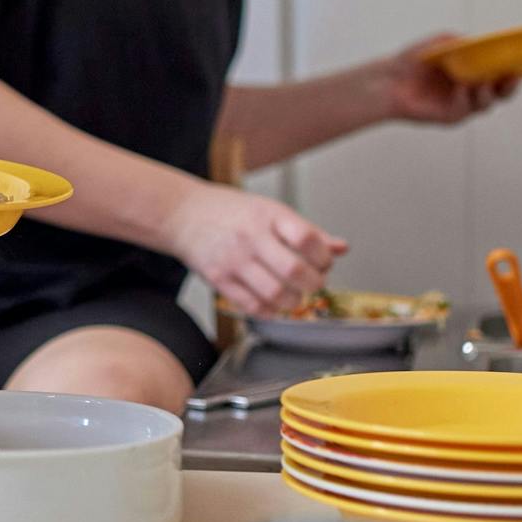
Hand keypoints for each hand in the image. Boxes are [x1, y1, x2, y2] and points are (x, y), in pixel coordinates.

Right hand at [167, 182, 346, 315]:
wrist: (181, 214)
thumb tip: (341, 248)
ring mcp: (233, 260)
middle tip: (313, 282)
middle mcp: (250, 237)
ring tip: (294, 294)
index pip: (307, 239)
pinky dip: (271, 311)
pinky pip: (252, 306)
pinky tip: (273, 303)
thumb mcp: (270, 210)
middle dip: (314, 283)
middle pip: (294, 271)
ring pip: (276, 294)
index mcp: (266, 215)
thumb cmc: (228, 211)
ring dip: (294, 301)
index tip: (324, 261)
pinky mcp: (219, 279)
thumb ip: (307, 231)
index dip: (324, 256)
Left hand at [382, 35, 518, 124]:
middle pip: (501, 94)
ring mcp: (462, 105)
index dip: (512, 72)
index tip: (518, 65)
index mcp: (472, 73)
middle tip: (511, 76)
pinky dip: (464, 98)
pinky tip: (460, 87)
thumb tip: (476, 42)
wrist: (389, 79)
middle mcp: (471, 91)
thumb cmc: (413, 62)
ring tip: (481, 79)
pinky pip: (464, 109)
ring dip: (486, 92)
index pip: (500, 75)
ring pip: (486, 104)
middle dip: (509, 87)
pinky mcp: (450, 117)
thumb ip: (459, 42)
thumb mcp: (438, 45)